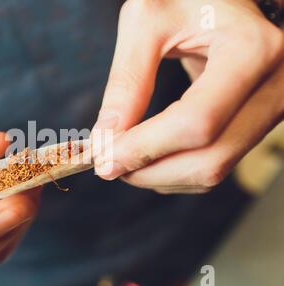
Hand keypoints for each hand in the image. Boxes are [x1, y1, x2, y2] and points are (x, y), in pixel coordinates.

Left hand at [92, 0, 283, 193]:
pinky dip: (175, 172)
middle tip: (108, 165)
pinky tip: (150, 156)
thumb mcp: (148, 22)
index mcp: (251, 50)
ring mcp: (269, 108)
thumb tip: (105, 138)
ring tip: (125, 158)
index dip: (145, 148)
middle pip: (210, 158)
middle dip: (149, 171)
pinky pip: (216, 165)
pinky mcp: (255, 122)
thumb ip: (127, 80)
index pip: (196, 122)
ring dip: (160, 177)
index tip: (104, 160)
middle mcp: (272, 86)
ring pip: (214, 170)